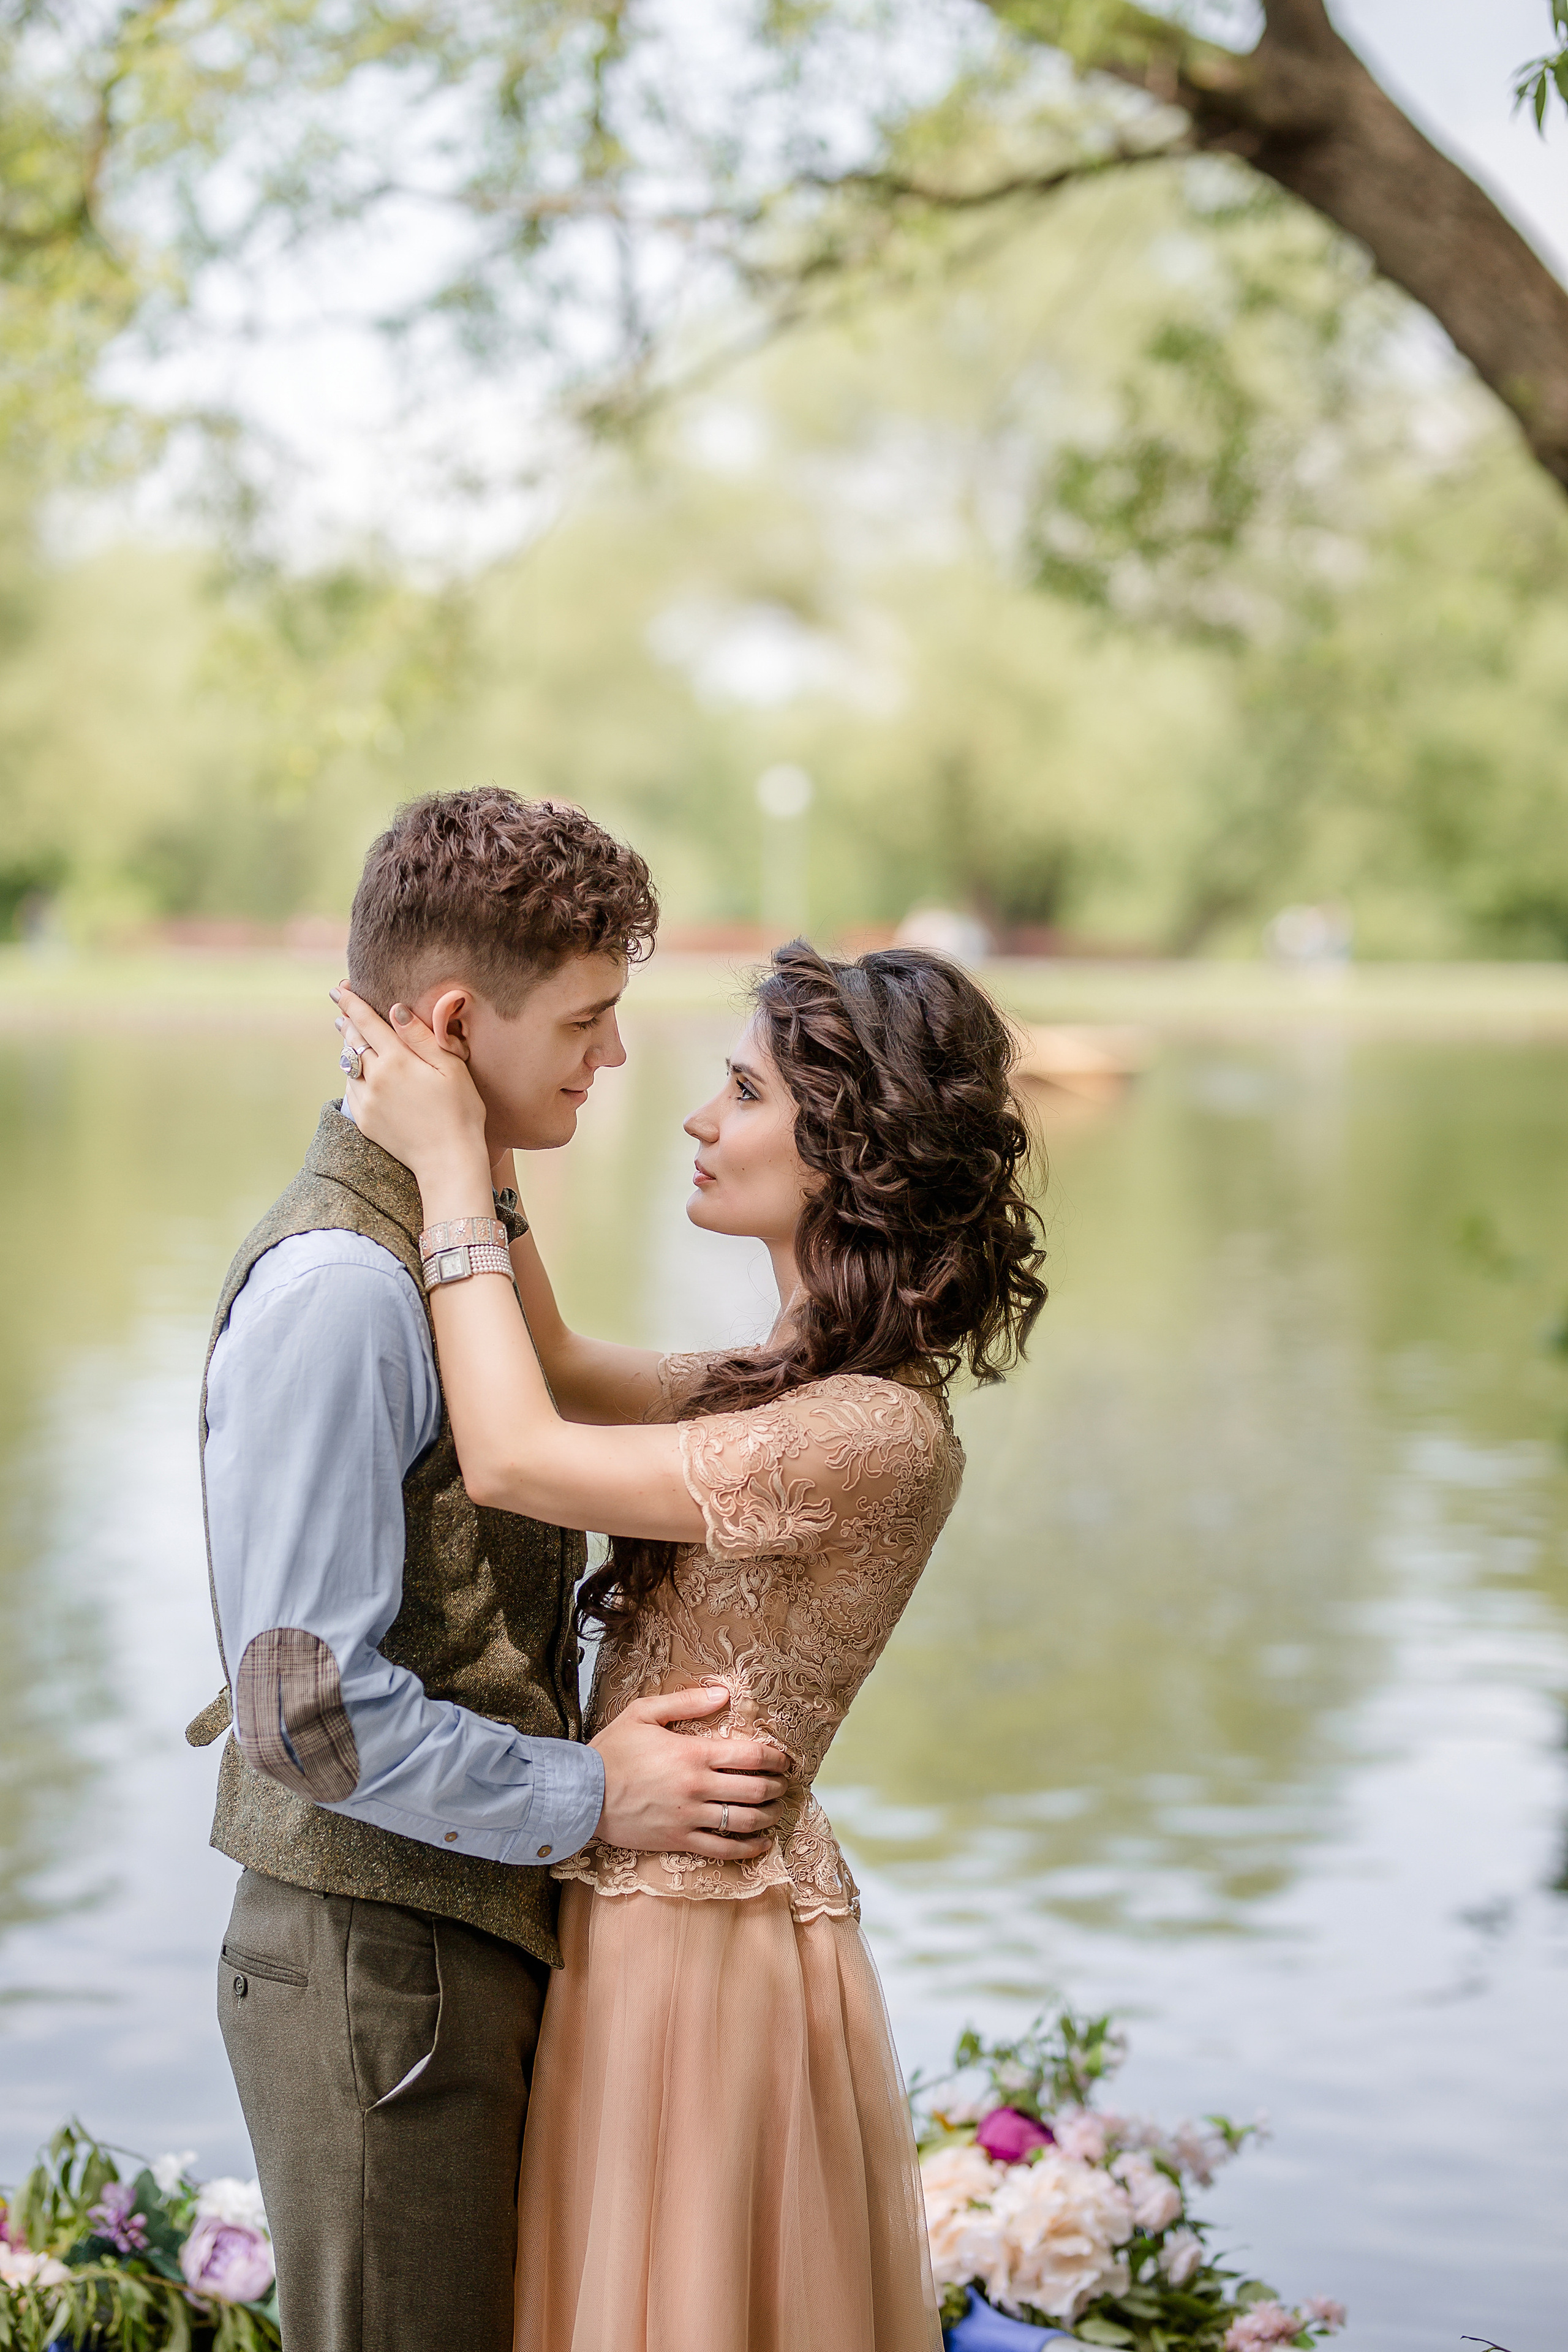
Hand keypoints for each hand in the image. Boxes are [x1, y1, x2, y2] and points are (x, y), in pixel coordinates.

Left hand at [332, 985, 488, 1192]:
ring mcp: (366, 1101)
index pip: (366, 1022)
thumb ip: (421, 1037)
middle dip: (347, 1022)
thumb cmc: (459, 1111)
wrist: (448, 1160)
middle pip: (353, 1041)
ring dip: (349, 1049)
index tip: (338, 989)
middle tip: (341, 1008)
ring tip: (352, 1038)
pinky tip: (360, 1073)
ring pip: (349, 1066)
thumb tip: (396, 1010)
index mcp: (397, 1060)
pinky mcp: (364, 1120)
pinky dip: (353, 1076)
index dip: (350, 1003)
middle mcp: (375, 1078)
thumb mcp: (450, 1068)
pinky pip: (351, 1089)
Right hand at [591, 1685, 790, 1858]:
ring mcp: (688, 1817)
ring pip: (743, 1821)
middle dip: (776, 1786)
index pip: (750, 1756)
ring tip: (775, 1809)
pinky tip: (761, 1843)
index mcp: (692, 1753)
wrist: (581, 1794)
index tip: (785, 1759)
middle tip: (783, 1783)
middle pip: (754, 1789)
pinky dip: (748, 1848)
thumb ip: (686, 1702)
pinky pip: (722, 1849)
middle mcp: (696, 1787)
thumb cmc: (611, 1751)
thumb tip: (723, 1693)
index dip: (775, 1758)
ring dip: (768, 1815)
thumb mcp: (644, 1713)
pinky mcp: (678, 1841)